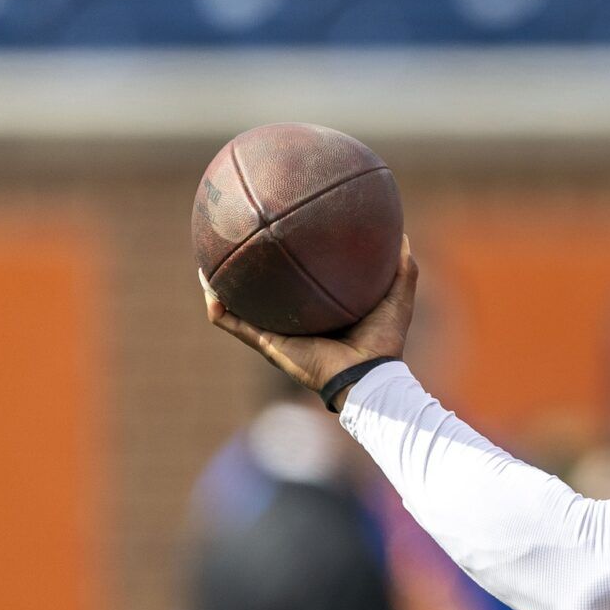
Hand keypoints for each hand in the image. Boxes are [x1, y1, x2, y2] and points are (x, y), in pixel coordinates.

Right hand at [201, 237, 417, 408]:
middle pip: (265, 295)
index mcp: (320, 313)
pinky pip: (233, 323)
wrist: (368, 375)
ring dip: (221, 287)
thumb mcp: (396, 295)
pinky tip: (207, 285)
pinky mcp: (267, 344)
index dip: (289, 267)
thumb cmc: (385, 341)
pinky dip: (217, 306)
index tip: (280, 241)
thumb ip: (402, 267)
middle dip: (249, 274)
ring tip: (206, 263)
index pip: (299, 287)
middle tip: (238, 246)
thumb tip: (402, 235)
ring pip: (240, 308)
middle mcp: (295, 323)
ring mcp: (277, 335)